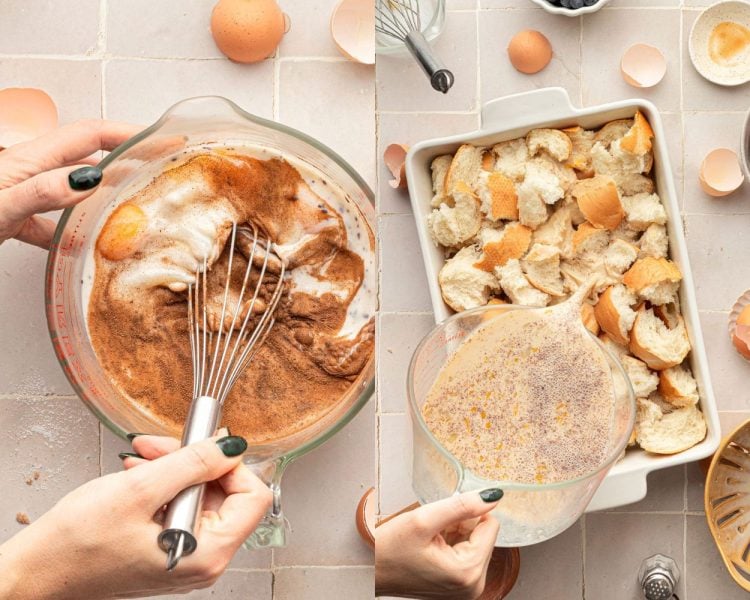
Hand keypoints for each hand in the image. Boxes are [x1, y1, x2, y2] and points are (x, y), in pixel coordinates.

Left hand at [0, 119, 140, 247]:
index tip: (158, 140)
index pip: (89, 135)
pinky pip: (51, 219)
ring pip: (72, 184)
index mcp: (30, 159)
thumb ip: (45, 191)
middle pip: (86, 153)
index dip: (127, 133)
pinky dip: (71, 229)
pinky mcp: (15, 216)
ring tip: (128, 201)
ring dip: (103, 189)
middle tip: (154, 165)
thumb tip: (91, 179)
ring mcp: (23, 190)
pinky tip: (78, 243)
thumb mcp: (4, 204)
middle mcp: (29, 169)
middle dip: (124, 154)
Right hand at [0, 434, 271, 599]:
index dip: (230, 464)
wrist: (37, 573)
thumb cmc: (77, 546)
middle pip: (225, 491)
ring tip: (141, 457)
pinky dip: (162, 483)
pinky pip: (181, 505)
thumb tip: (232, 445)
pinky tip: (137, 473)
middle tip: (159, 445)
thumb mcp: (139, 490)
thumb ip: (192, 463)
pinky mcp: (169, 546)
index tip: (203, 445)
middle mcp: (204, 558)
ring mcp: (187, 553)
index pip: (253, 495)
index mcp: (208, 552)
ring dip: (173, 467)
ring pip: (200, 493)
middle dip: (194, 460)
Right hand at [374, 489, 502, 599]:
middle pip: (485, 537)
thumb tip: (493, 496)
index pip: (491, 526)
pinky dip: (452, 545)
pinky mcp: (459, 588)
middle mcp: (473, 586)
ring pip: (475, 544)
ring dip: (456, 534)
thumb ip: (462, 506)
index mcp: (468, 572)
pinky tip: (432, 547)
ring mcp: (466, 590)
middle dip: (461, 526)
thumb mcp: (424, 519)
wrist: (371, 571)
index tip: (445, 519)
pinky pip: (466, 556)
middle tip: (435, 530)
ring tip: (431, 539)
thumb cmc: (390, 549)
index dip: (468, 514)